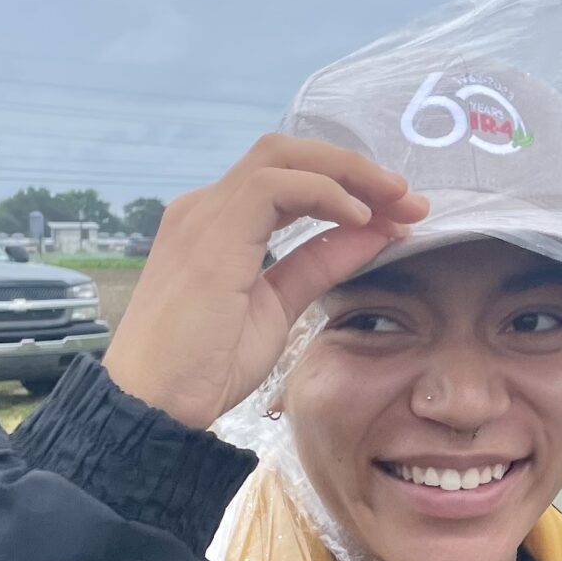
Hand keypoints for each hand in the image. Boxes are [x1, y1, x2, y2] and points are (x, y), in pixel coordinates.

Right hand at [101, 135, 426, 429]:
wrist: (153, 405)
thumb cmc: (203, 367)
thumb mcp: (278, 307)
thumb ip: (318, 265)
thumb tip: (373, 232)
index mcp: (218, 224)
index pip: (288, 180)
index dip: (347, 187)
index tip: (399, 214)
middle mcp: (206, 207)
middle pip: (287, 154)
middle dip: (355, 169)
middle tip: (409, 198)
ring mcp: (204, 213)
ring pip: (283, 157)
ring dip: (349, 173)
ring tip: (396, 202)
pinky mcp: (211, 231)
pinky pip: (276, 185)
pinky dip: (325, 193)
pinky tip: (359, 220)